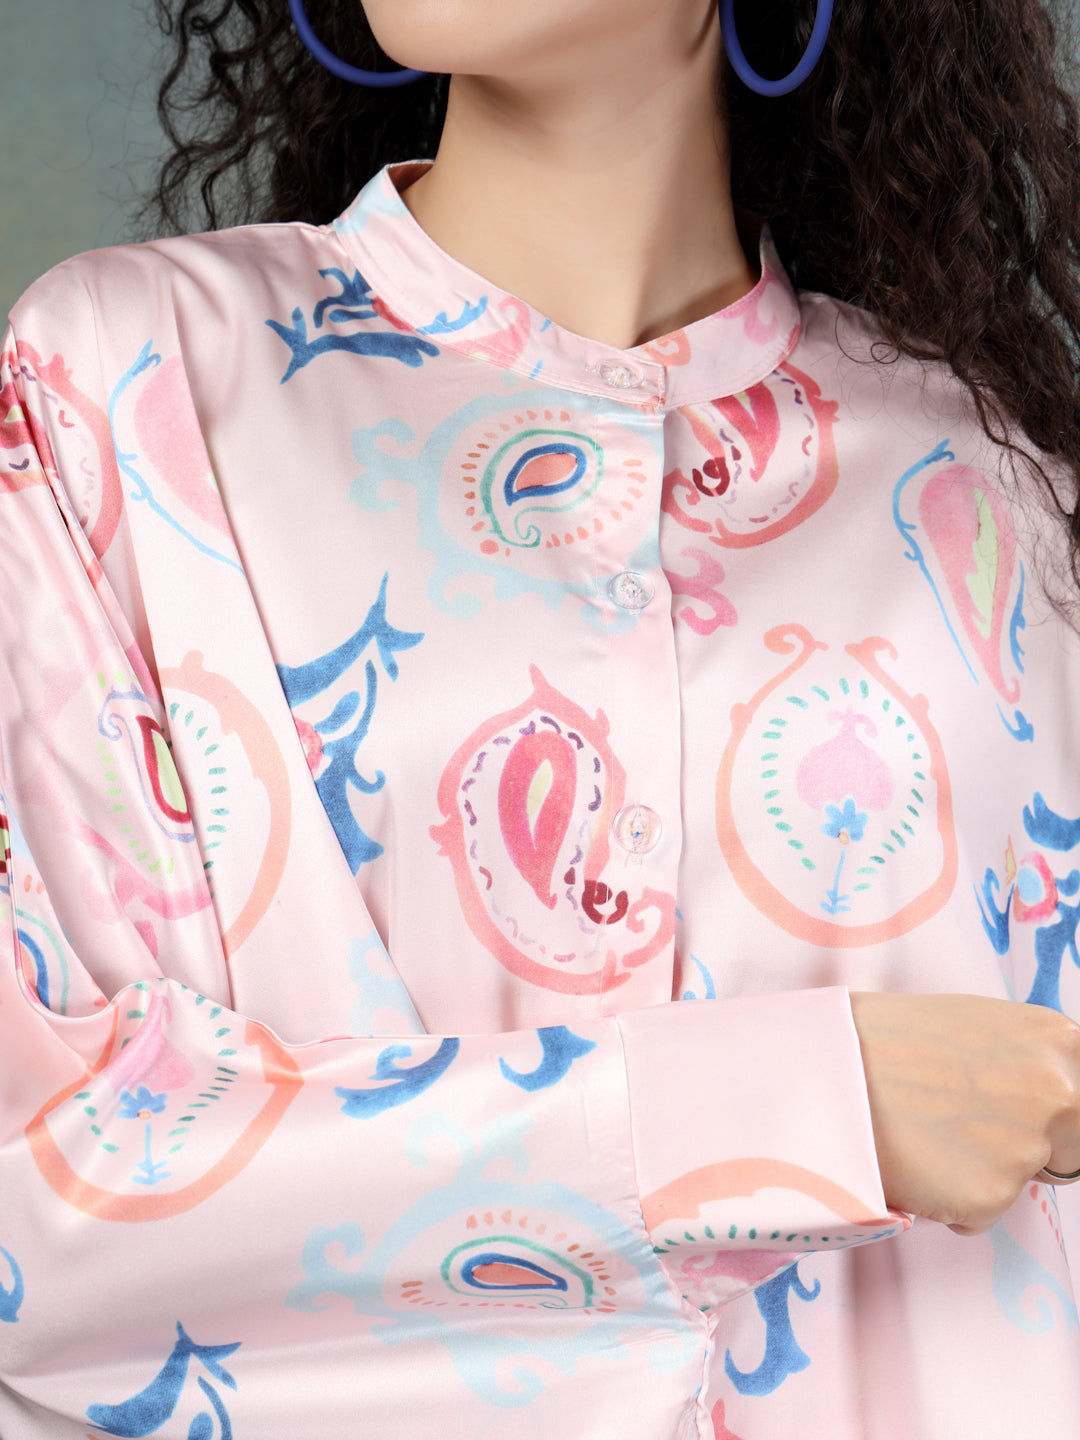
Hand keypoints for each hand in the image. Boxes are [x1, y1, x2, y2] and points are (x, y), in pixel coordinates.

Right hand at [849, 991, 1079, 1233]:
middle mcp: (1060, 1093)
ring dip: (977, 1171)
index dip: (1051, 1115)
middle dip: (1023, 1149)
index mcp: (1060, 1040)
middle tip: (960, 1125)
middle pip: (1067, 1150)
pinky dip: (947, 1198)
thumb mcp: (977, 1026)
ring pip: (1016, 1182)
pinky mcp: (991, 1197)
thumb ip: (1025, 1060)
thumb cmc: (886, 1039)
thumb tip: (1048, 1098)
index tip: (1015, 1114)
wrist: (823, 1065)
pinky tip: (911, 1159)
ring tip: (921, 1131)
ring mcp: (1028, 1147)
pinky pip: (977, 1212)